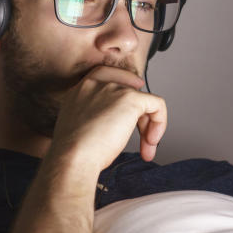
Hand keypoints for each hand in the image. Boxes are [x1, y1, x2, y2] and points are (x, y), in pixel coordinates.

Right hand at [47, 65, 167, 171]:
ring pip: (143, 102)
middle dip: (138, 117)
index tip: (136, 92)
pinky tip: (151, 142)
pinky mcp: (130, 99)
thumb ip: (93, 119)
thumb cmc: (74, 153)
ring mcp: (113, 90)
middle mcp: (95, 85)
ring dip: (148, 127)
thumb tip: (113, 126)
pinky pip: (157, 105)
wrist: (73, 157)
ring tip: (146, 148)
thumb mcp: (79, 129)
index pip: (105, 75)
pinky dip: (160, 122)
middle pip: (128, 91)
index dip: (124, 81)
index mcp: (80, 91)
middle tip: (143, 140)